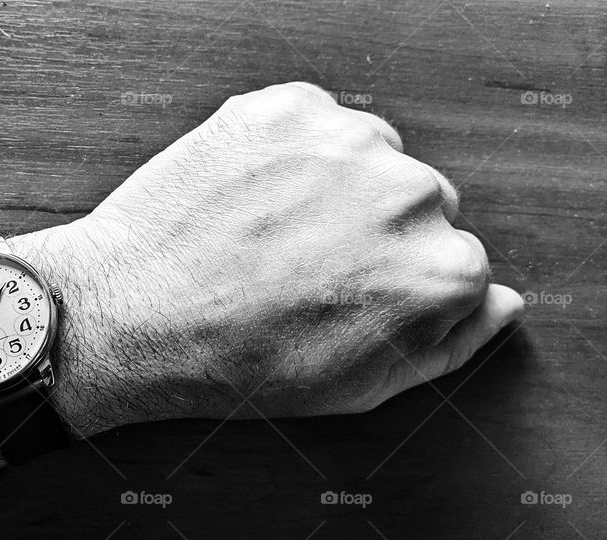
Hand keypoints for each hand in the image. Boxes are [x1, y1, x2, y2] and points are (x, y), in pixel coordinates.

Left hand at [9, 82, 523, 437]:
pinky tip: (252, 195)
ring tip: (272, 230)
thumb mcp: (362, 385)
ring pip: (368, 154)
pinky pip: (313, 120)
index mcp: (442, 269)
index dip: (396, 277)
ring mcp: (345, 143)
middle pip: (418, 199)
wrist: (132, 316)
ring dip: (333, 183)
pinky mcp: (285, 109)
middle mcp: (409, 195)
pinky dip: (289, 149)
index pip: (455, 256)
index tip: (351, 287)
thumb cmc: (238, 361)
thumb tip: (501, 301)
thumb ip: (450, 341)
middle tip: (303, 263)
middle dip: (371, 227)